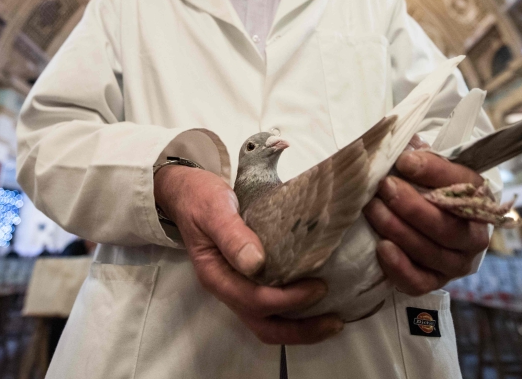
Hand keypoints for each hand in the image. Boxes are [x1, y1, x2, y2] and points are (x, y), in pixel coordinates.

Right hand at [154, 165, 342, 343]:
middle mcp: (227, 288)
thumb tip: (256, 263)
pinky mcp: (247, 280)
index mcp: (216, 275)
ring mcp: (236, 286)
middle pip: (263, 325)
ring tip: (332, 320)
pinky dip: (294, 312)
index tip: (318, 286)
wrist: (186, 192)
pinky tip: (317, 302)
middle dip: (300, 330)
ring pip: (268, 322)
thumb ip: (232, 235)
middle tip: (335, 321)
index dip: (288, 300)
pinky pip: (271, 307)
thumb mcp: (214, 209)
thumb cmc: (200, 198)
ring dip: (300, 327)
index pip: (255, 300)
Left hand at [363, 150, 489, 295]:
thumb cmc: (428, 188)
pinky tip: (381, 247)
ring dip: (399, 230)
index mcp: (478, 199)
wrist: (430, 220)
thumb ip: (419, 156)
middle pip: (448, 226)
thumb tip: (404, 150)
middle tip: (385, 186)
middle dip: (412, 206)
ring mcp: (457, 263)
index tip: (404, 161)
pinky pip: (419, 282)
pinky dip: (399, 267)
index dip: (434, 172)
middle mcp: (474, 236)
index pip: (463, 185)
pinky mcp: (436, 282)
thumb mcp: (429, 166)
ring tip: (373, 209)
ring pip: (431, 252)